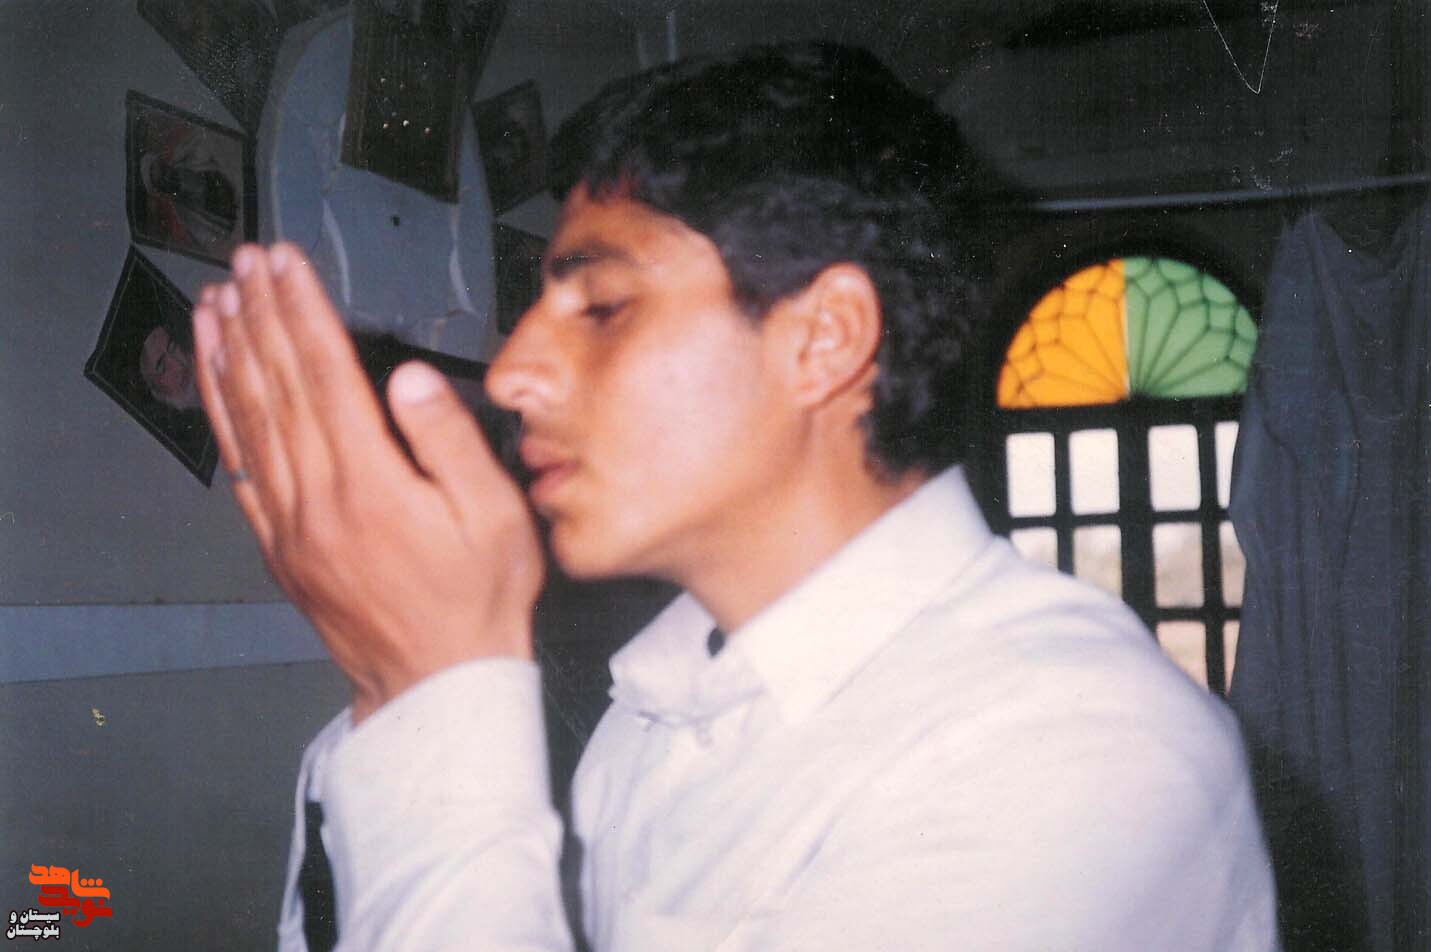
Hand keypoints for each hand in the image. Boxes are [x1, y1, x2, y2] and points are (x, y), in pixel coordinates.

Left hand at [192, 243, 543, 722]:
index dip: (303, 310)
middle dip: (262, 314)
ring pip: (250, 421)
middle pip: (280, 385)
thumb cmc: (478, 599)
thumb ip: (449, 440)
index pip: (326, 373)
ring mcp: (289, 522)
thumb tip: (407, 377)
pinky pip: (241, 467)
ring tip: (215, 301)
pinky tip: (218, 384)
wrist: (437, 684)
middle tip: (246, 260)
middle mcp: (317, 495)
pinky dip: (224, 417)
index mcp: (370, 481)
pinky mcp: (279, 545)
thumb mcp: (493, 516)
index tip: (286, 261)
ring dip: (230, 354)